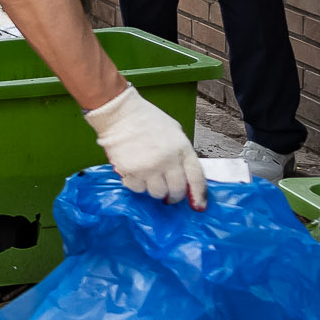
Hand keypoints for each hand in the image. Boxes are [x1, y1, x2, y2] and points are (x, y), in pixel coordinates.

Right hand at [84, 86, 206, 209]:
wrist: (120, 113)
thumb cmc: (146, 119)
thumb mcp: (174, 132)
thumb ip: (181, 153)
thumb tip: (184, 175)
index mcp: (182, 149)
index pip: (196, 178)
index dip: (199, 195)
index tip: (198, 206)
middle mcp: (167, 160)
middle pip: (176, 190)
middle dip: (174, 195)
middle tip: (168, 194)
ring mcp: (149, 167)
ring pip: (156, 193)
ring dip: (154, 189)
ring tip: (148, 178)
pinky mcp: (131, 171)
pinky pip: (137, 188)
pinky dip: (136, 185)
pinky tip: (134, 173)